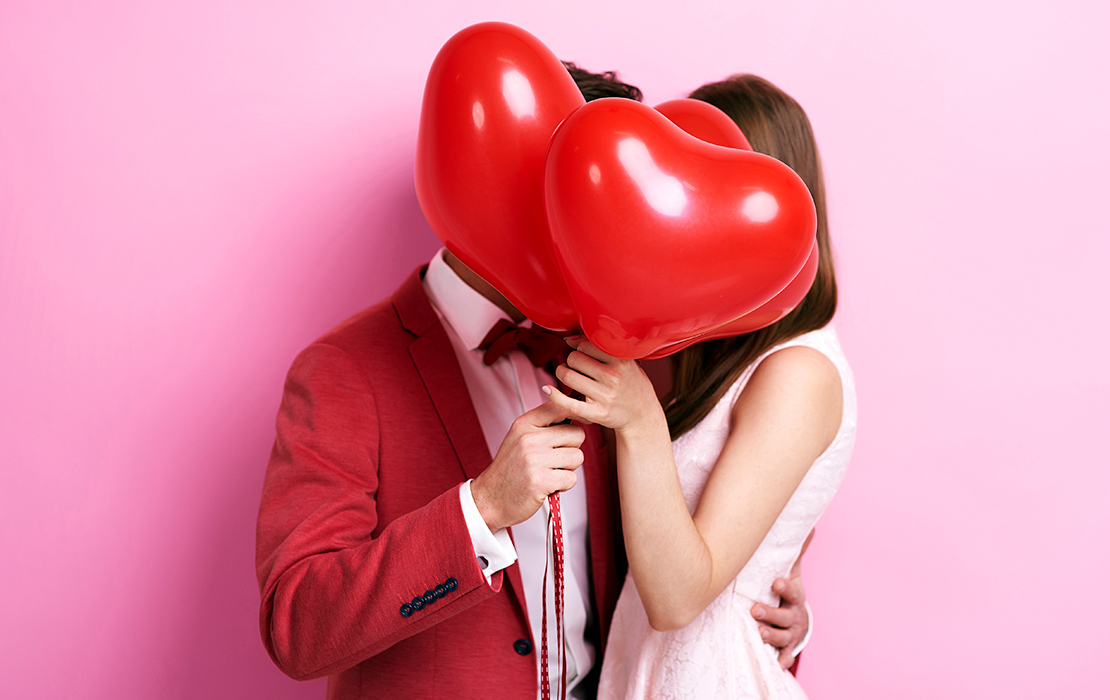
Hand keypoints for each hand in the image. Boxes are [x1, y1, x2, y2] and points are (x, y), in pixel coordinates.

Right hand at [470, 401, 584, 531]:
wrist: (490, 498)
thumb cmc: (510, 469)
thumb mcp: (520, 438)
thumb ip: (544, 425)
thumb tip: (577, 414)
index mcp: (525, 424)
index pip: (560, 407)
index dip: (575, 416)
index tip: (572, 428)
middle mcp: (529, 438)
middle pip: (577, 434)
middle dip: (571, 449)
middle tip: (554, 460)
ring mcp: (534, 459)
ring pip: (577, 457)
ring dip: (568, 469)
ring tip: (549, 473)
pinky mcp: (541, 480)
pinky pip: (572, 478)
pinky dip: (564, 485)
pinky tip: (548, 485)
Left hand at [544, 338, 661, 432]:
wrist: (642, 415)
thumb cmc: (630, 385)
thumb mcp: (626, 361)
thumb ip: (602, 348)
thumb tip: (569, 338)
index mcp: (621, 360)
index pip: (585, 344)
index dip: (577, 345)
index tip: (578, 350)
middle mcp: (613, 377)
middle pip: (573, 358)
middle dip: (570, 361)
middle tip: (575, 366)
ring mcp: (604, 396)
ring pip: (567, 376)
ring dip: (562, 374)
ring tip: (569, 376)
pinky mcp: (596, 413)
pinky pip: (567, 402)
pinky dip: (553, 394)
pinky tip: (548, 389)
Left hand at [752, 529, 812, 668]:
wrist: (795, 619)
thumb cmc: (787, 591)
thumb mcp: (792, 572)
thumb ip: (795, 552)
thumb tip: (810, 525)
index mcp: (795, 597)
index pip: (793, 592)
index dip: (786, 587)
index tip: (776, 581)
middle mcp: (795, 617)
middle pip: (785, 617)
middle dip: (771, 614)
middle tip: (754, 610)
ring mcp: (790, 635)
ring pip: (782, 638)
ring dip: (771, 636)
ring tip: (757, 632)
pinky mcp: (785, 649)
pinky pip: (783, 657)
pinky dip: (780, 661)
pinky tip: (774, 663)